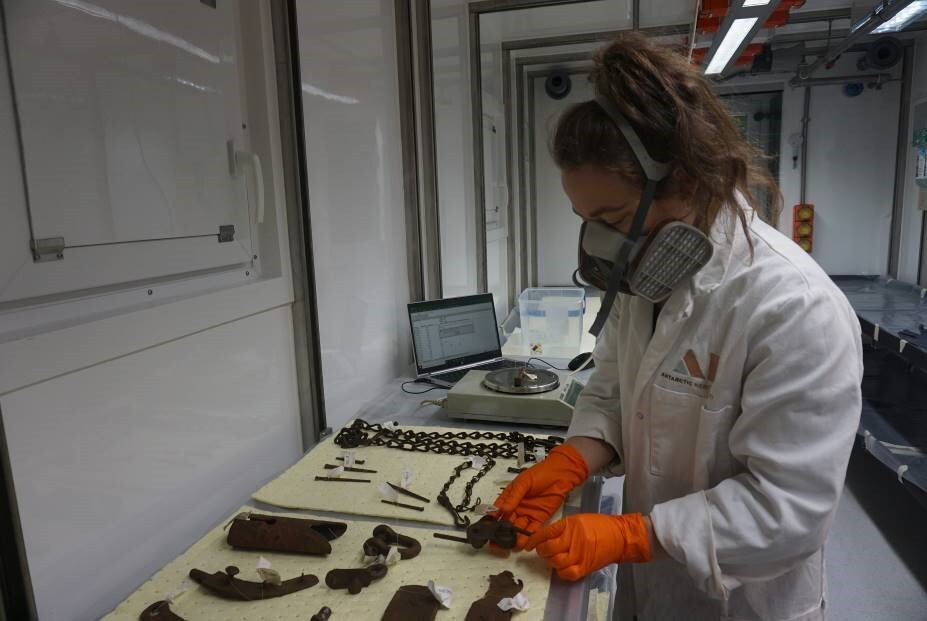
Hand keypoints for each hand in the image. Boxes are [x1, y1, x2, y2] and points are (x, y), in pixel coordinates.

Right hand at [493, 444, 588, 549]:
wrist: (560, 475)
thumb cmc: (540, 474)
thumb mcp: (524, 482)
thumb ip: (514, 496)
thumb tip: (503, 509)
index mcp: (510, 497)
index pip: (498, 510)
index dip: (492, 519)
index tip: (488, 529)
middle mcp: (517, 507)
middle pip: (506, 522)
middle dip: (501, 533)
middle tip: (497, 543)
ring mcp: (528, 514)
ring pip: (518, 528)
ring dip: (515, 537)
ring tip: (512, 544)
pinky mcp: (539, 519)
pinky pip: (532, 529)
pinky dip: (528, 537)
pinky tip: (525, 543)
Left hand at [524, 513, 650, 580]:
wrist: (620, 537)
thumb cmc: (599, 525)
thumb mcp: (578, 520)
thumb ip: (561, 528)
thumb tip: (545, 538)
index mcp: (571, 525)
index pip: (546, 533)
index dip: (534, 540)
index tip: (528, 545)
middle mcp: (574, 540)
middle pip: (549, 549)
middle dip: (542, 550)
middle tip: (543, 550)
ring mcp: (580, 555)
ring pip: (556, 562)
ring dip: (550, 561)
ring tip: (552, 557)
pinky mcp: (586, 567)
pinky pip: (567, 574)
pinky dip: (561, 572)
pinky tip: (561, 567)